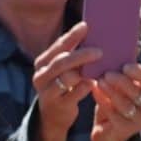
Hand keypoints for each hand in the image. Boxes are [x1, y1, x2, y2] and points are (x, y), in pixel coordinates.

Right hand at [31, 23, 100, 140]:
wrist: (53, 114)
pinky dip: (85, 86)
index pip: (58, 46)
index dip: (72, 36)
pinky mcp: (58, 105)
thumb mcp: (62, 69)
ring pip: (67, 78)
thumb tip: (92, 34)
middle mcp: (41, 76)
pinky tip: (94, 82)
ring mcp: (48, 91)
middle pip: (62, 62)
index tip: (86, 26)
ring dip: (84, 71)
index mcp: (42, 62)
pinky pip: (74, 94)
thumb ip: (71, 55)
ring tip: (99, 66)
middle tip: (100, 51)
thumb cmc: (62, 85)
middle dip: (81, 55)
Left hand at [86, 63, 140, 140]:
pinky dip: (104, 104)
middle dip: (122, 81)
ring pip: (126, 104)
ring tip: (99, 82)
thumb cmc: (112, 105)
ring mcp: (140, 121)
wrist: (105, 133)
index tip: (125, 66)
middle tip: (107, 74)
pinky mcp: (127, 130)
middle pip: (137, 92)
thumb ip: (118, 74)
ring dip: (112, 92)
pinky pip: (115, 115)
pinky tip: (95, 94)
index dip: (138, 72)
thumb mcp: (117, 88)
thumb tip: (111, 54)